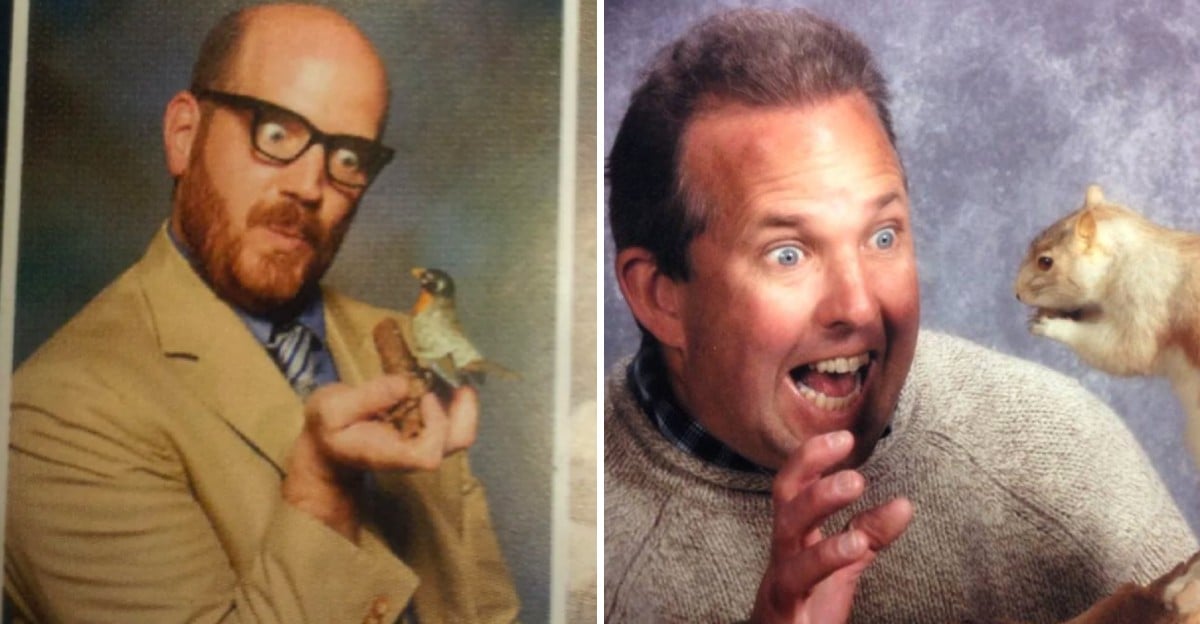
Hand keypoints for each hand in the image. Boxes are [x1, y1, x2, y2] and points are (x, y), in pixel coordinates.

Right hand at [282, 375, 477, 538]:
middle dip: (465, 411)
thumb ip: (365, 398)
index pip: (428, 453)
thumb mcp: (331, 410)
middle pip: (456, 442)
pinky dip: (456, 399)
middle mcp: (414, 453)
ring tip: (457, 375)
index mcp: (390, 454)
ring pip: (461, 432)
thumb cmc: (329, 429)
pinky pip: (454, 421)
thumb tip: (403, 384)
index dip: (436, 426)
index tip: (425, 397)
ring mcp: (424, 444)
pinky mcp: (426, 432)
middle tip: (460, 381)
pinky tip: (448, 378)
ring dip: (465, 403)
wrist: (329, 443)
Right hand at [749, 431, 912, 623]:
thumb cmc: (805, 615)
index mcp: (793, 543)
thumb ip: (868, 535)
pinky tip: (855, 546)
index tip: (844, 437)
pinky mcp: (782, 613)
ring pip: (786, 534)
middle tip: (849, 451)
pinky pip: (796, 581)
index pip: (794, 489)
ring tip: (855, 484)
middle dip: (811, 469)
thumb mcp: (842, 569)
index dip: (812, 459)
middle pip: (785, 502)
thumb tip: (904, 503)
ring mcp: (778, 585)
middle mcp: (781, 557)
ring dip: (818, 502)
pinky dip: (826, 558)